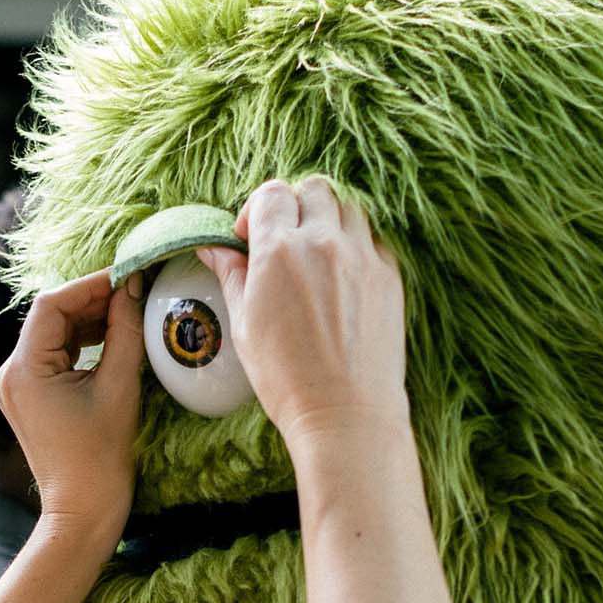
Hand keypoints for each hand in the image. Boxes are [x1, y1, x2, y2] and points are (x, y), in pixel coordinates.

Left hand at [0, 268, 144, 537]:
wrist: (83, 509)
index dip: (90, 285)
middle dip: (92, 301)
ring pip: (53, 333)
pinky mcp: (28, 395)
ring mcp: (15, 385)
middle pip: (50, 317)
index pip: (52, 305)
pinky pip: (53, 354)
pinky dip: (81, 342)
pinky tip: (112, 337)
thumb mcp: (119, 386)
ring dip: (89, 320)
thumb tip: (133, 286)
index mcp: (23, 371)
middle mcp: (10, 373)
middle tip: (134, 291)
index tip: (127, 276)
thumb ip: (125, 331)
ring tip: (128, 312)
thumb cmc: (102, 456)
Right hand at [196, 177, 405, 446]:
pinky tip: (343, 278)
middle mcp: (324, 243)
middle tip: (284, 240)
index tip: (251, 239)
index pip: (272, 193)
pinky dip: (357, 245)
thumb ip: (231, 275)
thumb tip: (212, 247)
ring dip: (328, 219)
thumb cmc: (287, 378)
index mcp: (279, 251)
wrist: (346, 414)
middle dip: (295, 206)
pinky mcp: (390, 275)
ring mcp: (363, 256)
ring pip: (348, 206)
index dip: (257, 210)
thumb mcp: (244, 325)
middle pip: (314, 189)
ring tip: (317, 255)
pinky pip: (374, 238)